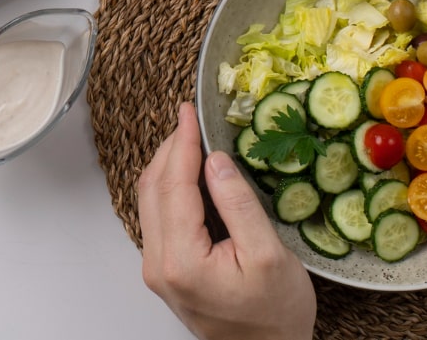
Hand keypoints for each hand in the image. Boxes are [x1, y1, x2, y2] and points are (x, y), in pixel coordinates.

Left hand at [138, 102, 314, 339]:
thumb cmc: (275, 316)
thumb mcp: (269, 256)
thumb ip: (239, 205)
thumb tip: (216, 162)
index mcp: (181, 260)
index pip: (173, 185)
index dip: (180, 142)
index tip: (187, 111)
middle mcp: (158, 265)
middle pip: (153, 189)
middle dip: (170, 148)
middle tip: (191, 120)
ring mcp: (157, 269)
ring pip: (151, 201)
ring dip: (168, 166)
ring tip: (191, 139)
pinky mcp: (165, 270)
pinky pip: (159, 217)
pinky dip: (171, 188)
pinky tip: (190, 174)